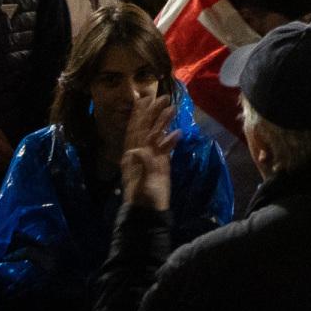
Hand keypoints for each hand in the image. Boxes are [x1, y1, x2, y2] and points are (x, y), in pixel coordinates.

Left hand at [119, 88, 176, 213]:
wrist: (149, 213)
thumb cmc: (144, 198)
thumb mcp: (143, 182)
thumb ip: (142, 165)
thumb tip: (137, 150)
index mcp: (132, 155)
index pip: (137, 130)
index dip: (141, 114)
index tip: (147, 99)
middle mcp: (140, 153)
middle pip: (146, 128)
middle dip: (153, 112)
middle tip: (163, 97)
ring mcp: (150, 158)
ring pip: (156, 135)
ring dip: (163, 122)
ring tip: (172, 108)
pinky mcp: (160, 165)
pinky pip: (164, 148)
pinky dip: (170, 140)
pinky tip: (178, 133)